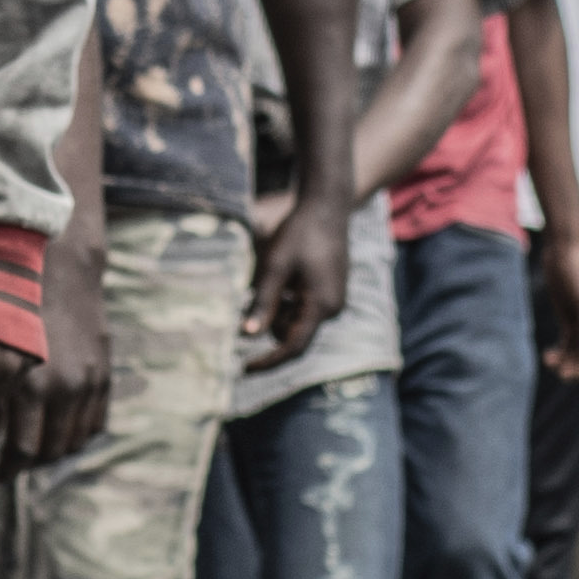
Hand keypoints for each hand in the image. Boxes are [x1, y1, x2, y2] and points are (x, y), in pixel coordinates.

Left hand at [241, 183, 346, 369]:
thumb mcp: (275, 266)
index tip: (244, 369)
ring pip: (297, 322)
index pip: (293, 346)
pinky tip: (284, 277)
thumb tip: (248, 335)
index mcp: (321, 305)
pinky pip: (305, 310)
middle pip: (294, 334)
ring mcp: (334, 301)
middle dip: (270, 324)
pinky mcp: (331, 293)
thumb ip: (264, 302)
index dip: (268, 361)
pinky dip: (288, 302)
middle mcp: (332, 308)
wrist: (327, 208)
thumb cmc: (299, 233)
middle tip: (252, 298)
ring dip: (278, 311)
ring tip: (272, 278)